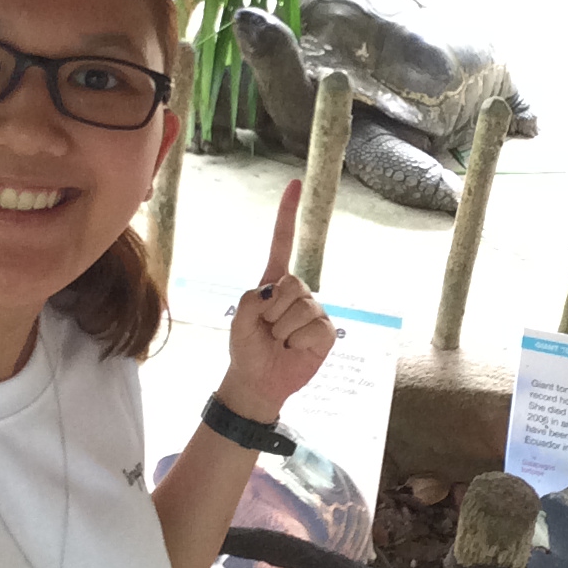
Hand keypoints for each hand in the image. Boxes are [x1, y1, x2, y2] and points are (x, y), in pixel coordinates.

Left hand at [219, 180, 335, 422]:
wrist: (258, 382)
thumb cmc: (247, 348)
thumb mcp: (240, 319)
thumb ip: (252, 300)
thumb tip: (275, 294)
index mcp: (274, 282)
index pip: (283, 243)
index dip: (288, 214)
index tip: (294, 184)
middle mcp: (297, 292)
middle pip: (292, 283)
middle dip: (273, 311)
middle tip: (268, 331)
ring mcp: (314, 311)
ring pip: (303, 307)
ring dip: (284, 330)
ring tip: (279, 342)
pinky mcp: (326, 331)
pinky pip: (316, 327)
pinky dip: (300, 342)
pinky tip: (294, 349)